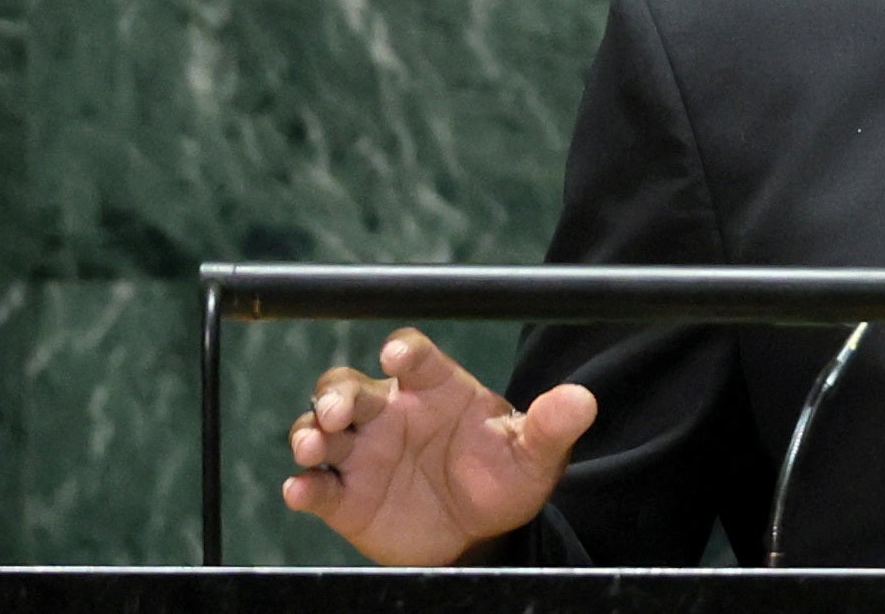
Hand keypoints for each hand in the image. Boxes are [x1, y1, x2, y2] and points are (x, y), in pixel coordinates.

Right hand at [281, 327, 597, 565]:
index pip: (415, 356)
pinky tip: (302, 489)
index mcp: (436, 389)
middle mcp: (392, 413)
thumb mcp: (534, 453)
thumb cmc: (503, 477)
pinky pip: (317, 487)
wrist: (481, 534)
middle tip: (337, 411)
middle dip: (336, 393)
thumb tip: (582, 401)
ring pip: (321, 429)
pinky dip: (303, 486)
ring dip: (310, 432)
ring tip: (314, 445)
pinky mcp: (347, 497)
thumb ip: (551, 425)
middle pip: (349, 386)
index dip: (403, 350)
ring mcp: (365, 454)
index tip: (397, 354)